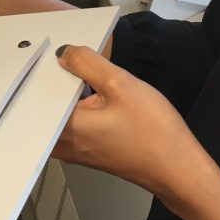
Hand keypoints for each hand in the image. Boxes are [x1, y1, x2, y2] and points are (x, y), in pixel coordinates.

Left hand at [53, 46, 209, 201]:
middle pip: (49, 102)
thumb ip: (88, 64)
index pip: (40, 91)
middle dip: (60, 78)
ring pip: (64, 112)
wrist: (178, 169)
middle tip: (73, 55)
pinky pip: (76, 122)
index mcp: (64, 129)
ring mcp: (76, 150)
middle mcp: (63, 143)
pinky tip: (99, 93)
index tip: (55, 50)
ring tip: (86, 70)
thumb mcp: (121, 84)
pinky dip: (83, 105)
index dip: (48, 67)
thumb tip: (65, 53)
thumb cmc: (154, 132)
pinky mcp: (90, 151)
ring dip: (73, 91)